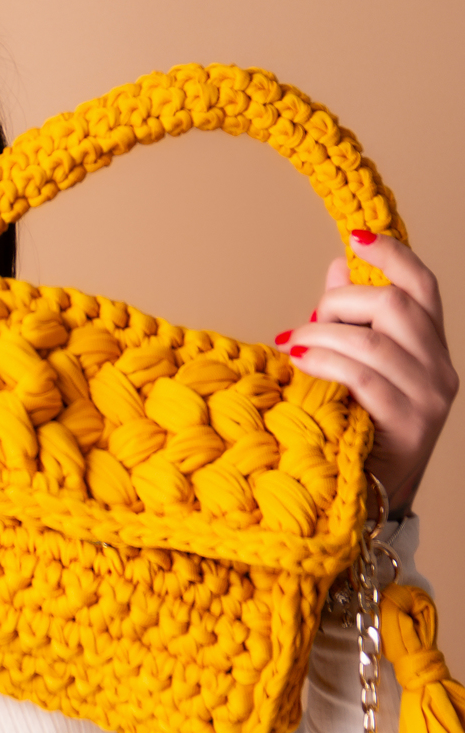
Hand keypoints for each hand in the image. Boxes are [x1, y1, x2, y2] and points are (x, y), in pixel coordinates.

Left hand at [276, 233, 458, 514]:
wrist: (371, 494)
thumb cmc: (359, 426)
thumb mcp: (357, 365)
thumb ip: (351, 318)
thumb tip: (337, 267)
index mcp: (430, 346)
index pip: (423, 285)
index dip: (392, 256)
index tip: (357, 238)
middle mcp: (439, 368)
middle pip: (396, 305)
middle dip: (342, 303)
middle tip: (308, 321)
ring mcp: (429, 398)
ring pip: (374, 342)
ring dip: (323, 334)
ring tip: (292, 344)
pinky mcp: (408, 424)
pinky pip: (364, 378)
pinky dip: (326, 363)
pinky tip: (300, 362)